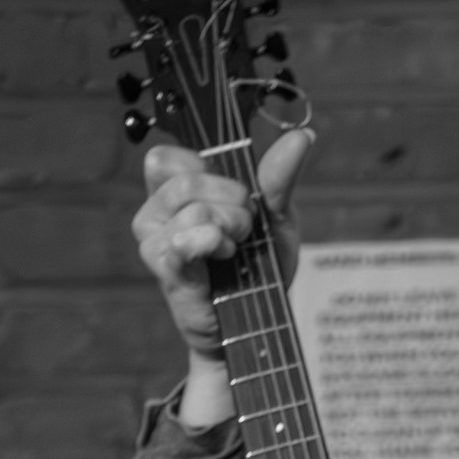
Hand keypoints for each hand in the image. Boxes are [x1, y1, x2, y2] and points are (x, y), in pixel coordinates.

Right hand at [131, 127, 313, 424]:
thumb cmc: (261, 268)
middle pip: (188, 180)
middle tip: (245, 231)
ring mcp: (155, 241)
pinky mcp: (165, 269)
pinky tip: (224, 256)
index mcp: (175, 191)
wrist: (261, 323)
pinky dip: (211, 243)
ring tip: (236, 250)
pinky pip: (182, 240)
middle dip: (232, 203)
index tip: (236, 196)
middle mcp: (156, 212)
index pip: (167, 156)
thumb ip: (279, 177)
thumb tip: (303, 135)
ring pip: (191, 208)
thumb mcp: (277, 218)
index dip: (206, 170)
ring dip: (229, 228)